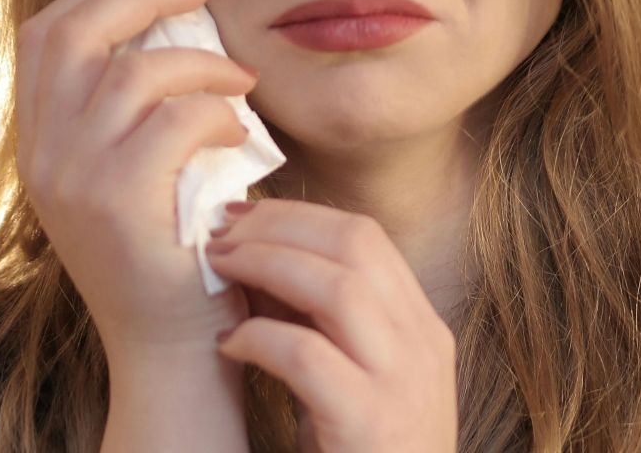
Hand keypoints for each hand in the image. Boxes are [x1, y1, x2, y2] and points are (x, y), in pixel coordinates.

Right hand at [14, 0, 257, 352]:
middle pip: (73, 31)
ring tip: (242, 83)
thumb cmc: (170, 248)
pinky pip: (176, 121)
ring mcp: (74, 177)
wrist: (169, 344)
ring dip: (202, 63)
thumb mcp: (129, 167)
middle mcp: (43, 153)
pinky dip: (218, 114)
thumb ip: (130, 106)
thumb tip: (173, 17)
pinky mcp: (119, 202)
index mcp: (38, 139)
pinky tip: (242, 136)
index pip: (43, 31)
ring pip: (133, 72)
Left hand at [205, 199, 457, 452]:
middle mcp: (422, 346)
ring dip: (267, 265)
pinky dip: (261, 338)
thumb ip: (323, 326)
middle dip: (279, 225)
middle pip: (356, 243)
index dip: (299, 215)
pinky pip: (309, 357)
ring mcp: (403, 385)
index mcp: (421, 329)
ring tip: (218, 270)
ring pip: (339, 287)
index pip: (367, 237)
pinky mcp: (370, 425)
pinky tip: (228, 344)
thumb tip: (255, 262)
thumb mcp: (355, 382)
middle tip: (219, 232)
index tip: (243, 216)